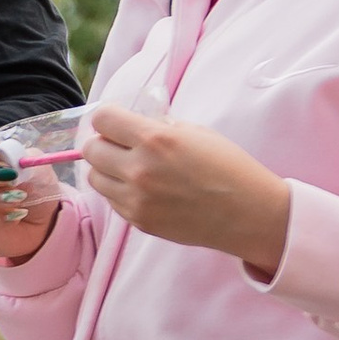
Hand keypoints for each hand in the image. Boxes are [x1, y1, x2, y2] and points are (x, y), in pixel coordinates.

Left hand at [82, 105, 291, 275]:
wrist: (247, 213)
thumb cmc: (228, 167)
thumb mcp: (196, 132)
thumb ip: (158, 126)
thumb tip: (131, 124)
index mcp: (156, 139)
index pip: (102, 120)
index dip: (108, 118)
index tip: (117, 121)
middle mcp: (141, 170)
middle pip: (91, 149)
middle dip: (103, 142)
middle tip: (120, 145)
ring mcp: (137, 199)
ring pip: (95, 177)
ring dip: (107, 169)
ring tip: (130, 168)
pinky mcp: (139, 221)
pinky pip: (112, 200)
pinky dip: (120, 191)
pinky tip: (143, 188)